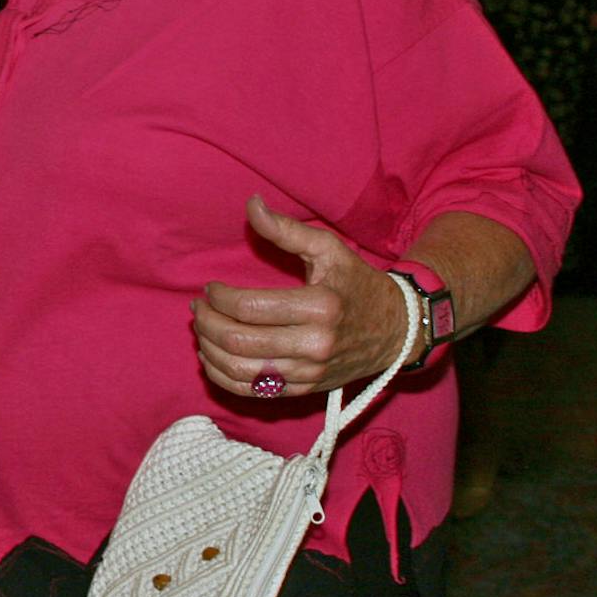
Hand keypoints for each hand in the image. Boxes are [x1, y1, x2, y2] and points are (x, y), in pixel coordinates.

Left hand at [191, 196, 411, 398]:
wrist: (398, 330)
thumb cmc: (358, 284)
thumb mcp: (328, 249)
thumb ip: (286, 229)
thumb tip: (251, 204)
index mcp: (320, 307)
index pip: (249, 308)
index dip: (219, 298)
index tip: (210, 288)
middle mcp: (314, 345)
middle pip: (239, 342)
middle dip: (207, 323)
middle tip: (198, 308)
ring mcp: (309, 373)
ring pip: (240, 371)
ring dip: (208, 349)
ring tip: (201, 329)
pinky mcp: (305, 390)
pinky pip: (252, 392)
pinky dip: (222, 376)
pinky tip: (211, 357)